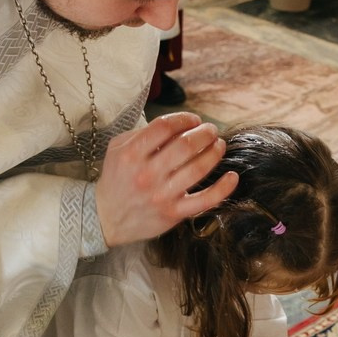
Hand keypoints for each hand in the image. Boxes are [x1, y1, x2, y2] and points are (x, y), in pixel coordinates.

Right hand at [95, 113, 235, 245]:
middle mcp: (147, 174)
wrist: (105, 217)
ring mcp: (162, 195)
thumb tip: (176, 124)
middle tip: (210, 131)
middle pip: (186, 145)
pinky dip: (223, 188)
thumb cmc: (116, 179)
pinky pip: (205, 200)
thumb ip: (142, 133)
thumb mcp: (117, 149)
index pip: (165, 126)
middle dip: (205, 133)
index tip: (193, 120)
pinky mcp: (174, 213)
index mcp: (132, 154)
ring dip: (215, 152)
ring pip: (199, 168)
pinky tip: (232, 177)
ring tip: (219, 145)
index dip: (185, 119)